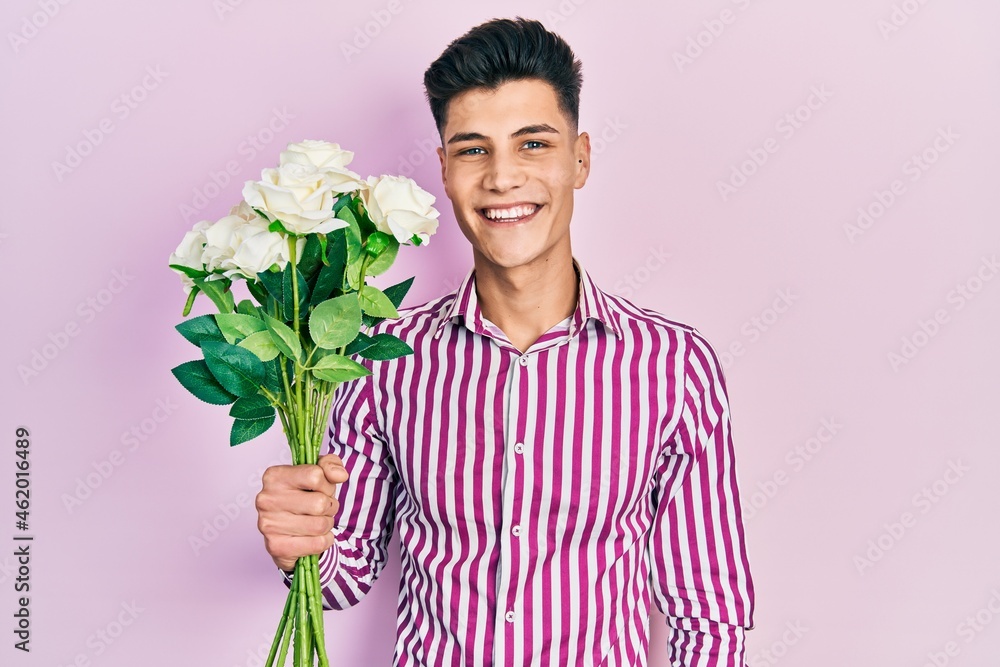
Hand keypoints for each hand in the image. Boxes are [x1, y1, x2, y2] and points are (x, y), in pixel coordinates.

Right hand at [255, 453, 349, 571]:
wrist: (286, 533)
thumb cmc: (303, 498)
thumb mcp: (318, 474)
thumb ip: (330, 465)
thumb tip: (340, 475)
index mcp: (274, 477)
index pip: (315, 476)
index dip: (327, 485)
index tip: (322, 489)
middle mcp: (267, 499)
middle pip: (320, 503)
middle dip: (329, 507)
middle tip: (321, 509)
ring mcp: (269, 524)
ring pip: (320, 525)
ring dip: (327, 525)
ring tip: (316, 522)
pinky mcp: (276, 547)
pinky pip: (318, 544)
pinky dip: (324, 541)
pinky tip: (312, 537)